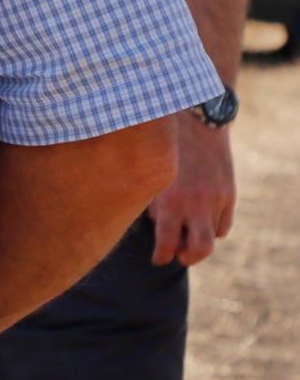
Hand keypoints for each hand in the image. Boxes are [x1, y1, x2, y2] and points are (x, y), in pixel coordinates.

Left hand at [148, 110, 235, 266]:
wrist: (196, 120)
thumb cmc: (163, 144)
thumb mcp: (150, 172)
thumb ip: (152, 199)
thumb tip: (154, 223)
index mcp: (169, 200)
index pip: (166, 243)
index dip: (161, 256)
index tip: (157, 259)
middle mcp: (194, 205)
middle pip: (199, 251)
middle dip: (187, 258)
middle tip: (178, 256)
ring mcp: (215, 201)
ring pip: (213, 239)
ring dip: (200, 243)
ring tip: (188, 239)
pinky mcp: (229, 194)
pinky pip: (224, 224)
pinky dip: (213, 227)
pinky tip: (202, 221)